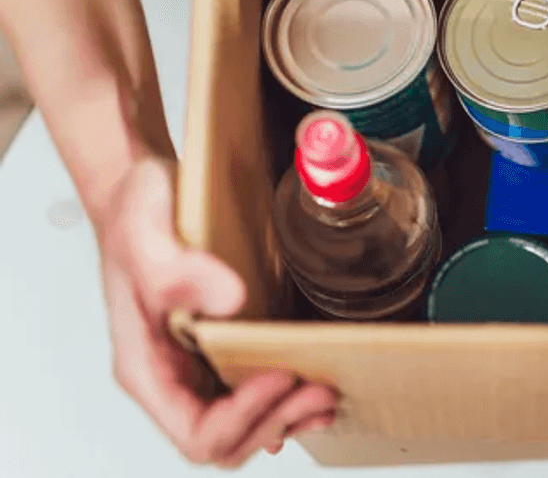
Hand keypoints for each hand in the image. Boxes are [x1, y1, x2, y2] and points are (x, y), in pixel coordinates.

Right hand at [98, 158, 337, 466]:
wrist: (144, 193)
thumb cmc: (135, 213)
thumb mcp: (145, 229)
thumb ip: (177, 268)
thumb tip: (231, 300)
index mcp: (145, 366)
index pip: (193, 429)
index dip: (242, 416)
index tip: (281, 375)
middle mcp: (171, 376)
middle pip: (223, 439)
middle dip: (275, 421)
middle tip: (321, 390)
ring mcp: (196, 367)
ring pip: (243, 425)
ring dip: (288, 417)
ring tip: (328, 394)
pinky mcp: (221, 350)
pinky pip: (253, 394)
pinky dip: (287, 399)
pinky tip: (317, 385)